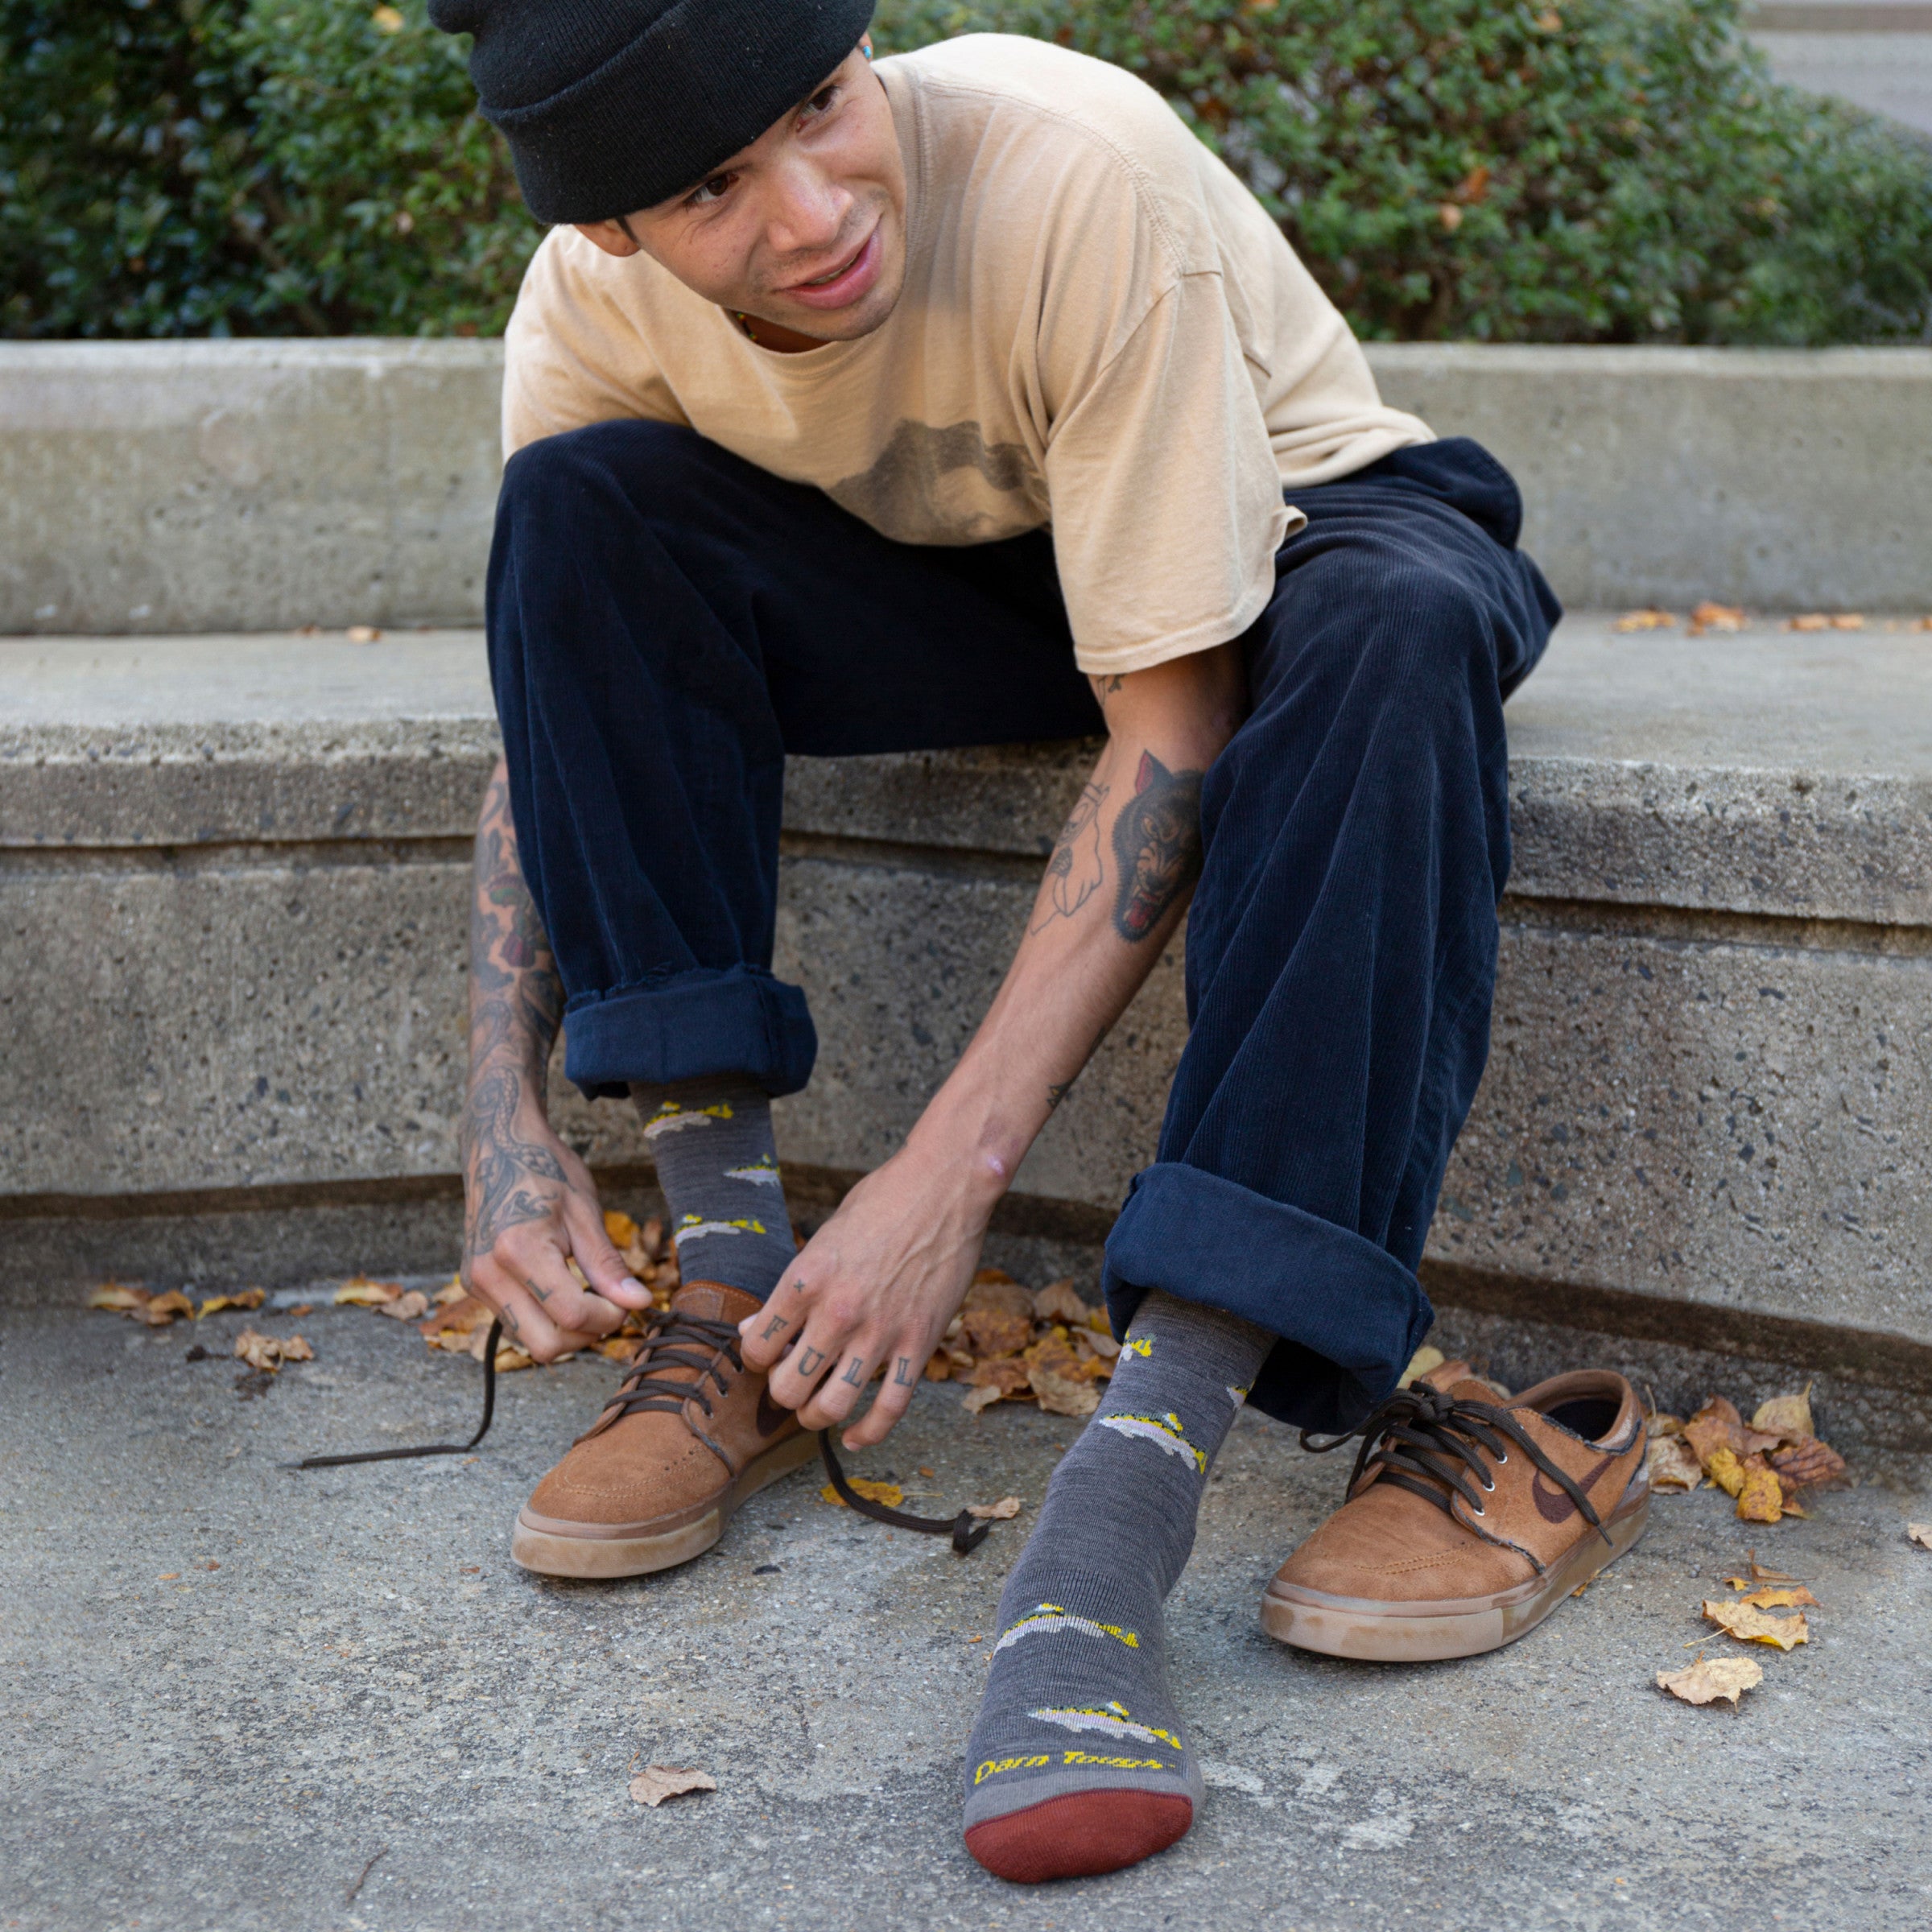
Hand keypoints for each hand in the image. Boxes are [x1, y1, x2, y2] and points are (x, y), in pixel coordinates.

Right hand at [460, 1065, 651, 1359]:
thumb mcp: (585, 1212)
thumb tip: (639, 1304)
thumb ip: (608, 1264)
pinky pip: (516, 1324)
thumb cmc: (545, 1170)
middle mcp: (489, 1273)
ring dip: (566, 1331)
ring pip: (529, 1341)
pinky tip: (563, 1291)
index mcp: (519, 1250)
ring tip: (587, 1295)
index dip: (609, 1316)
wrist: (498, 1147)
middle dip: (586, 1335)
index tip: (626, 1298)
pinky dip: (545, 1320)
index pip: (572, 1315)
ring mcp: (476, 1282)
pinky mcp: (474, 1285)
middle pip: (546, 1346)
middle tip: (609, 1305)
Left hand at [737, 1137, 998, 1448]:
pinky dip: (869, 1432)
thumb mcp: (823, 1239)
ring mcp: (879, 1333)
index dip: (756, 1357)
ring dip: (816, 1417)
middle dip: (782, 1392)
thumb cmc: (881, 1203)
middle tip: (791, 1382)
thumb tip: (755, 1327)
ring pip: (831, 1408)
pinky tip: (855, 1436)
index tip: (768, 1354)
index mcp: (805, 1280)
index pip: (757, 1347)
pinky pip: (889, 1408)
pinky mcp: (918, 1344)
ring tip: (816, 1409)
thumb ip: (791, 1288)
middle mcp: (837, 1312)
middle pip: (787, 1388)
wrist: (944, 1189)